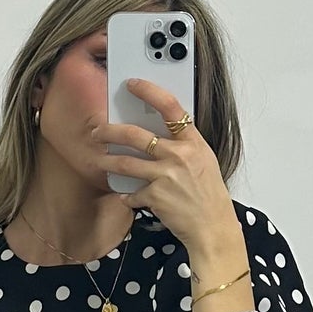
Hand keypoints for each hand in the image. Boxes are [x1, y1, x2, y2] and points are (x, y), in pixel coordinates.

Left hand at [91, 75, 242, 264]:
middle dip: (111, 131)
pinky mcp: (156, 197)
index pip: (171, 107)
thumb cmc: (209, 194)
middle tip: (99, 132)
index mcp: (193, 142)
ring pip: (125, 163)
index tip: (133, 84)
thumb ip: (183, 145)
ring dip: (108, 162)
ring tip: (100, 160)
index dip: (149, 91)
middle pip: (136, 135)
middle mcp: (179, 155)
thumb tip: (155, 133)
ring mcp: (166, 176)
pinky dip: (128, 196)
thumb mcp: (203, 161)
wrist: (213, 227)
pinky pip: (132, 193)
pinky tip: (127, 197)